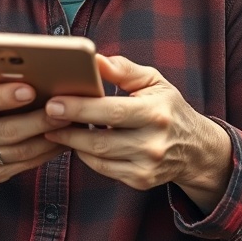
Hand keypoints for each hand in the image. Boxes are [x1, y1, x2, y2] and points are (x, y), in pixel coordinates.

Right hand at [0, 78, 71, 204]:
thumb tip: (34, 70)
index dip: (4, 96)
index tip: (30, 89)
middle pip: (7, 130)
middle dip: (39, 120)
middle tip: (64, 109)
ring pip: (21, 151)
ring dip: (49, 138)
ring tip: (70, 123)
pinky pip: (26, 164)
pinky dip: (48, 152)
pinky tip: (63, 139)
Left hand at [43, 54, 231, 211]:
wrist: (195, 148)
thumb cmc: (168, 107)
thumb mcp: (153, 81)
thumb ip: (123, 69)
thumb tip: (93, 59)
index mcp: (156, 114)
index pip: (111, 111)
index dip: (79, 108)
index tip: (53, 101)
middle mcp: (153, 144)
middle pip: (99, 140)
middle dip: (67, 128)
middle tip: (46, 116)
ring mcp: (147, 167)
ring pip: (97, 157)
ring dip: (72, 142)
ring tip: (55, 126)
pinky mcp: (140, 181)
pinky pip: (103, 169)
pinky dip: (86, 155)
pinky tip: (77, 141)